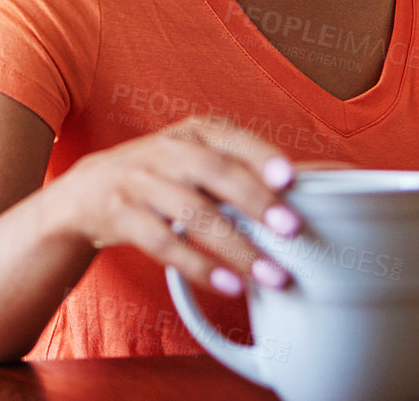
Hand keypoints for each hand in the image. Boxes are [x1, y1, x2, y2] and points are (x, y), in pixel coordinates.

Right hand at [45, 114, 306, 299]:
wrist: (86, 192)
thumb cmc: (164, 176)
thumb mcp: (199, 158)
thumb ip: (251, 168)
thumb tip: (332, 177)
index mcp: (193, 132)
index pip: (230, 138)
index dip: (260, 156)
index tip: (290, 177)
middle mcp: (165, 150)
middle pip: (212, 171)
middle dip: (254, 200)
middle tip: (292, 229)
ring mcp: (139, 181)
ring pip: (191, 212)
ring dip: (236, 246)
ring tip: (273, 276)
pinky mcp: (120, 215)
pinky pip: (162, 243)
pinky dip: (200, 266)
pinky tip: (229, 286)